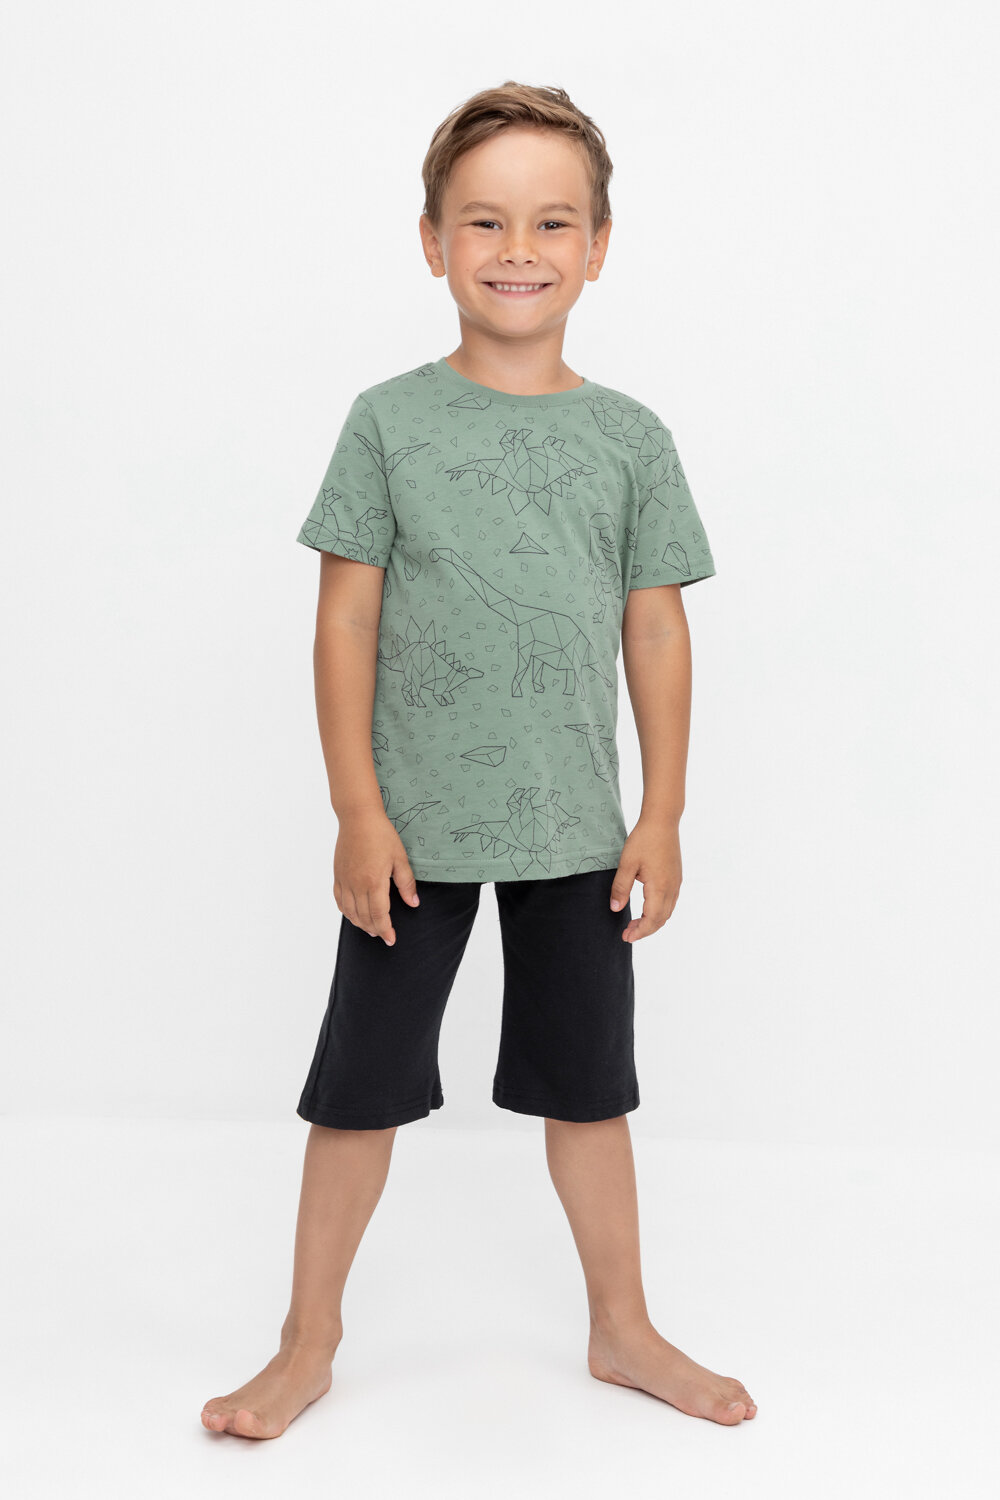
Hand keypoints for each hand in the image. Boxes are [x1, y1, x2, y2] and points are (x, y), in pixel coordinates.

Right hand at [333, 807, 419, 944]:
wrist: (358, 817)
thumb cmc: (381, 834)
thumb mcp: (400, 858)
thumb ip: (406, 883)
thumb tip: (413, 903)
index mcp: (374, 881)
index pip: (379, 914)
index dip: (385, 930)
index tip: (391, 939)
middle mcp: (356, 884)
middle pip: (364, 916)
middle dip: (374, 929)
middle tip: (383, 936)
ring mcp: (344, 880)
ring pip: (350, 912)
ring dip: (360, 923)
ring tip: (371, 929)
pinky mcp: (338, 875)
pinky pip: (339, 900)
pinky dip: (346, 912)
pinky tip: (353, 915)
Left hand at [609, 817, 682, 941]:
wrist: (662, 821)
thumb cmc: (644, 839)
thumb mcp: (626, 864)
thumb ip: (620, 888)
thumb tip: (615, 909)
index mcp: (659, 887)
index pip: (651, 919)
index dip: (639, 932)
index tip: (626, 937)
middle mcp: (672, 888)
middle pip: (661, 920)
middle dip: (645, 930)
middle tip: (627, 934)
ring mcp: (676, 883)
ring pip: (667, 912)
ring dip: (652, 922)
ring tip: (635, 924)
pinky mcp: (676, 877)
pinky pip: (670, 902)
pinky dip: (659, 912)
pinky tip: (647, 909)